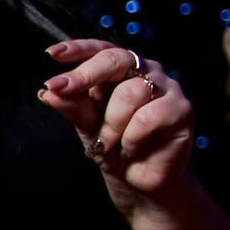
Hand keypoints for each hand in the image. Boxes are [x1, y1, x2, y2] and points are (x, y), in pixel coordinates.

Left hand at [40, 39, 198, 204]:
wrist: (137, 180)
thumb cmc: (112, 146)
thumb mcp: (86, 125)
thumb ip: (72, 106)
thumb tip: (48, 91)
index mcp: (121, 69)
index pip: (101, 48)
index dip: (78, 48)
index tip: (52, 54)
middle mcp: (145, 71)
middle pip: (116, 59)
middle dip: (85, 75)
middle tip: (59, 88)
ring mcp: (167, 87)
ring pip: (130, 92)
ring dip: (111, 124)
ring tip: (107, 143)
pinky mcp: (182, 109)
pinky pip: (148, 115)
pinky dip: (131, 136)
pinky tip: (130, 147)